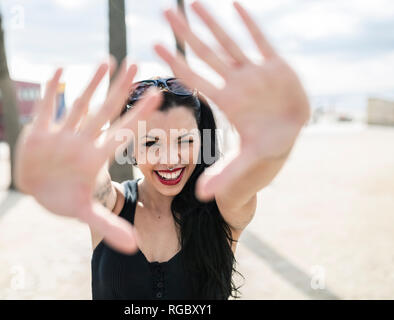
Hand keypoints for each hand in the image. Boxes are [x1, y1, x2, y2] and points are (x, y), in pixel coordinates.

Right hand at [14, 59, 160, 253]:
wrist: (41, 193)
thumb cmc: (66, 199)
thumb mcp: (86, 213)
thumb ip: (109, 225)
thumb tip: (134, 248)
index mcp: (96, 158)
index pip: (122, 132)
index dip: (139, 116)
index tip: (157, 96)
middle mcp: (83, 141)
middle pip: (106, 111)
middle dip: (120, 88)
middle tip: (137, 64)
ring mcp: (62, 135)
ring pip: (79, 104)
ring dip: (91, 83)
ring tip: (106, 61)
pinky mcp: (39, 133)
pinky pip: (46, 108)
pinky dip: (49, 91)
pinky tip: (58, 70)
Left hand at [154, 1, 310, 199]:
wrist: (289, 139)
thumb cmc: (265, 151)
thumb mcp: (246, 165)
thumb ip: (225, 177)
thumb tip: (202, 195)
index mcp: (227, 101)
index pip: (195, 78)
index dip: (177, 62)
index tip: (155, 46)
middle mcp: (237, 83)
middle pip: (206, 53)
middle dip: (186, 34)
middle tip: (164, 12)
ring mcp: (256, 73)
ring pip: (230, 41)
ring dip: (212, 21)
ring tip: (192, 2)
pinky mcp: (277, 67)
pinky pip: (262, 41)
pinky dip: (250, 24)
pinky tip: (236, 5)